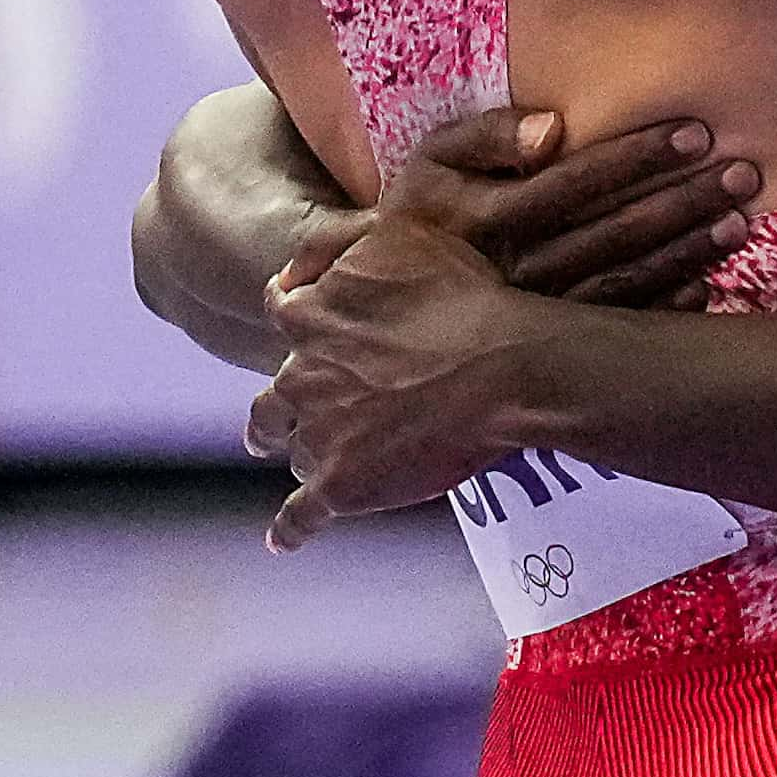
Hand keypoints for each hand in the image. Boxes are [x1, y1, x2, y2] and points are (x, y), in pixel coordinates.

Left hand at [256, 216, 551, 551]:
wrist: (502, 368)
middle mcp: (299, 377)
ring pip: (293, 449)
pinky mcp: (340, 485)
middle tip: (288, 413)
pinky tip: (283, 539)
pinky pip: (300, 515)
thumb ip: (337, 242)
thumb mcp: (399, 237)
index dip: (295, 312)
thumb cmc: (464, 296)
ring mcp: (318, 435)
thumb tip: (295, 261)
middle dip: (280, 404)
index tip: (303, 319)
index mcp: (310, 316)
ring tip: (310, 460)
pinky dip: (290, 528)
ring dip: (301, 450)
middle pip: (273, 395)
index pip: (282, 310)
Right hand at [339, 108, 762, 309]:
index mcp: (482, 221)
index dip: (634, 158)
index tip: (696, 134)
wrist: (376, 310)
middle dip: (681, 202)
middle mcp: (509, 276)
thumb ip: (483, 136)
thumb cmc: (421, 220)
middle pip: (608, 235)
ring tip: (740, 222)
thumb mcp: (430, 166)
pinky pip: (612, 335)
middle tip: (743, 175)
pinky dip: (662, 312)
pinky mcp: (544, 355)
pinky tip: (708, 287)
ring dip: (685, 254)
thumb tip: (552, 125)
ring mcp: (530, 323)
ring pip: (618, 287)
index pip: (571, 183)